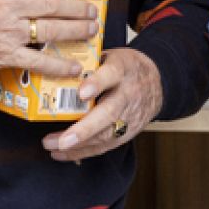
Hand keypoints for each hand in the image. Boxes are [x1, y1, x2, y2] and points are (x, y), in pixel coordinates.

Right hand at [0, 0, 97, 81]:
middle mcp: (1, 3)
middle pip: (50, 2)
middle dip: (76, 7)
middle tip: (90, 10)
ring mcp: (4, 31)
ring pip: (50, 29)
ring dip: (75, 30)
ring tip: (89, 30)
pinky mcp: (3, 55)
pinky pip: (38, 61)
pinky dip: (59, 65)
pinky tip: (73, 66)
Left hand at [42, 48, 162, 161]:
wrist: (156, 83)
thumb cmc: (125, 68)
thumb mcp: (110, 56)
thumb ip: (88, 63)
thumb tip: (54, 66)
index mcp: (122, 68)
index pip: (111, 74)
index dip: (97, 84)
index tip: (81, 93)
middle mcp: (128, 93)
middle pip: (109, 112)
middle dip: (85, 129)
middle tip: (63, 140)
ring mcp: (130, 115)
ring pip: (106, 134)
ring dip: (78, 144)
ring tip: (52, 146)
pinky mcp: (129, 132)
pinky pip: (106, 145)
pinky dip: (82, 152)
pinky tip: (62, 153)